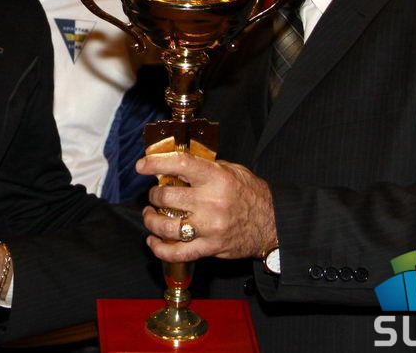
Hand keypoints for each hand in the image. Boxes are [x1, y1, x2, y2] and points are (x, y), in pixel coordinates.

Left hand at [136, 152, 276, 262]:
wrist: (274, 224)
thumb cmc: (253, 195)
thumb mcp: (233, 171)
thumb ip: (206, 167)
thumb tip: (177, 165)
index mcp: (217, 178)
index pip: (180, 164)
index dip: (156, 163)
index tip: (142, 166)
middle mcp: (211, 202)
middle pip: (167, 197)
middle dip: (154, 195)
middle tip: (155, 194)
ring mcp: (209, 228)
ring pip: (166, 226)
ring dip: (151, 220)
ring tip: (150, 215)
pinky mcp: (210, 248)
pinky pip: (178, 253)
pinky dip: (160, 249)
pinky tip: (154, 241)